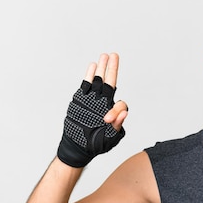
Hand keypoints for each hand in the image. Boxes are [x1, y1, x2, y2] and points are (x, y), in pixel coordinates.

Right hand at [57, 53, 128, 167]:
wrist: (78, 147)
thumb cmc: (96, 144)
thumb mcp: (110, 138)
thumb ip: (117, 125)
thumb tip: (124, 112)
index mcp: (113, 113)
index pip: (119, 105)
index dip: (116, 111)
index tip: (107, 120)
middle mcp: (104, 103)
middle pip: (110, 82)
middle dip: (112, 69)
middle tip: (114, 55)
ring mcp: (92, 100)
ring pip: (99, 81)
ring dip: (101, 68)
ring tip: (104, 56)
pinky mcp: (81, 100)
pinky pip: (86, 85)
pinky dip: (89, 75)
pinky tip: (93, 65)